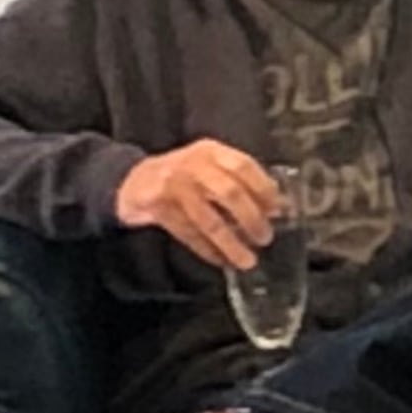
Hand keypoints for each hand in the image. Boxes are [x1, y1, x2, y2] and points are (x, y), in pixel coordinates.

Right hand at [114, 141, 283, 272]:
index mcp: (210, 152)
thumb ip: (239, 182)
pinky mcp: (158, 207)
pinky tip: (221, 260)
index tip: (277, 210)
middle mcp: (192, 165)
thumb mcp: (209, 168)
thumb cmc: (183, 177)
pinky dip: (207, 250)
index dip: (264, 189)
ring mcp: (173, 185)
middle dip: (251, 218)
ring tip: (247, 260)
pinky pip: (189, 233)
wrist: (132, 180)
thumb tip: (278, 207)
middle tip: (265, 237)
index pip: (243, 165)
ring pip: (208, 219)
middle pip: (229, 192)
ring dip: (230, 243)